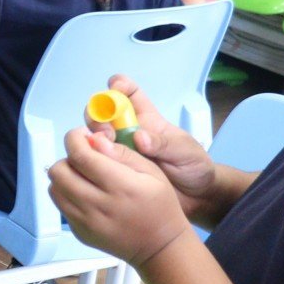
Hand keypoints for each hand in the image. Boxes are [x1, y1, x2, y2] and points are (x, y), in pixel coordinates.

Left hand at [46, 129, 196, 268]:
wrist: (160, 246)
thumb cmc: (160, 206)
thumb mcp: (152, 172)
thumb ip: (122, 153)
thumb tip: (95, 140)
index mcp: (120, 186)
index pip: (80, 156)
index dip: (74, 139)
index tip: (80, 135)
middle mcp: (98, 205)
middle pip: (59, 171)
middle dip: (68, 157)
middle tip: (84, 158)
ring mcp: (86, 222)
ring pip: (54, 188)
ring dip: (64, 177)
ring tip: (84, 177)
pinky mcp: (79, 233)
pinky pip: (60, 206)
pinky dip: (67, 195)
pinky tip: (86, 194)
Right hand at [100, 74, 223, 219]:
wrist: (194, 198)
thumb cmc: (194, 167)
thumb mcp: (186, 151)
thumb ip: (164, 143)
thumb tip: (139, 138)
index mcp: (146, 118)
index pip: (127, 92)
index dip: (117, 86)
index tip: (115, 90)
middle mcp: (127, 131)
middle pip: (101, 111)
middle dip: (98, 114)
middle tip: (106, 134)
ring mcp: (119, 150)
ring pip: (93, 135)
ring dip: (92, 138)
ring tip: (103, 152)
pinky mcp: (113, 169)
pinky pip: (94, 159)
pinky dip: (89, 159)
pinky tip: (95, 166)